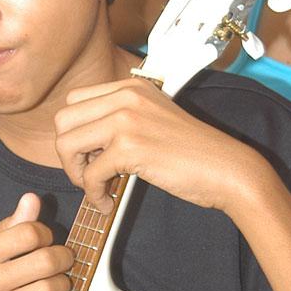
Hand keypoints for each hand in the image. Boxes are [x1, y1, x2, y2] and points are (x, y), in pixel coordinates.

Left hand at [54, 77, 257, 215]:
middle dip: (69, 153)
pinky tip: (107, 203)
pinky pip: (89, 174)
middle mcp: (126, 96)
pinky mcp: (130, 147)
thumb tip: (83, 144)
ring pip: (66, 144)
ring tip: (96, 188)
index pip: (74, 101)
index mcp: (130, 86)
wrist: (226, 169)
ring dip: (76, 173)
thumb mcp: (153, 120)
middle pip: (63, 120)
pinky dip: (93, 194)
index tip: (92, 155)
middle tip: (89, 174)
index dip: (76, 132)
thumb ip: (120, 120)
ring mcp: (126, 120)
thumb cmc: (193, 153)